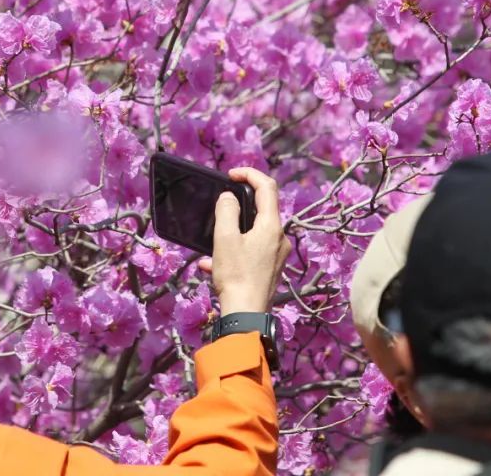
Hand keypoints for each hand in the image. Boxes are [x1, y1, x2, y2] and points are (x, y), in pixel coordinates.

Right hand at [199, 167, 290, 315]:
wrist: (246, 315)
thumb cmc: (236, 275)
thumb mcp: (225, 239)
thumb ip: (227, 212)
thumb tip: (229, 197)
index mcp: (271, 226)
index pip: (267, 187)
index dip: (249, 174)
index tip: (230, 175)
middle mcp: (279, 238)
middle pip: (263, 209)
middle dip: (241, 202)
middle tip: (221, 203)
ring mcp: (276, 255)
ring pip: (255, 232)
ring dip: (234, 229)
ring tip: (214, 238)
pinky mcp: (270, 270)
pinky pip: (252, 251)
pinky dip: (234, 250)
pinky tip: (211, 265)